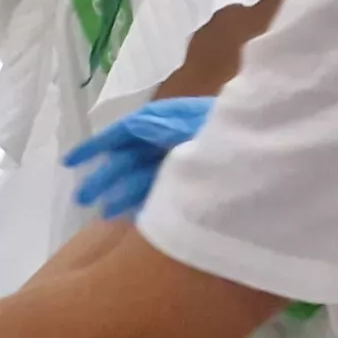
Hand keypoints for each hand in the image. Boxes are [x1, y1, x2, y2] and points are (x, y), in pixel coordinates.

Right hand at [62, 96, 212, 219]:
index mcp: (164, 121)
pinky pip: (163, 192)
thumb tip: (121, 139)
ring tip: (103, 213)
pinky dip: (145, 202)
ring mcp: (183, 160)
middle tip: (81, 199)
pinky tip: (129, 216)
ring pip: (143, 178)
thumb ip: (149, 128)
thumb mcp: (181, 122)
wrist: (269, 147)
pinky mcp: (195, 181)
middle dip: (104, 178)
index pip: (122, 133)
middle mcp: (170, 140)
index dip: (95, 147)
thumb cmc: (221, 129)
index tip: (69, 163)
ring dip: (121, 194)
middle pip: (129, 159)